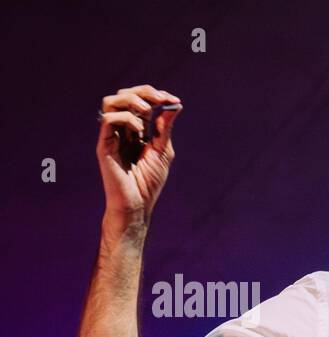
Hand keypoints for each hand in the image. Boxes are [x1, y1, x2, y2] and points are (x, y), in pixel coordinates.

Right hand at [97, 85, 181, 226]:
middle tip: (160, 99)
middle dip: (143, 91)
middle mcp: (122, 129)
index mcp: (136, 129)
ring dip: (130, 99)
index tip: (173, 100)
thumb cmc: (149, 182)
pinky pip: (108, 119)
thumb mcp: (163, 151)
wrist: (137, 204)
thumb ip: (164, 128)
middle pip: (123, 95)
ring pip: (110, 101)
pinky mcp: (105, 144)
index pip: (140, 101)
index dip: (155, 95)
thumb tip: (175, 105)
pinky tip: (139, 131)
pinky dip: (126, 118)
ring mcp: (112, 135)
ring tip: (146, 109)